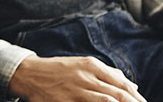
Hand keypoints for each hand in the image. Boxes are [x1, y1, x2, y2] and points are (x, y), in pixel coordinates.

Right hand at [8, 55, 144, 101]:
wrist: (27, 73)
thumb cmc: (57, 69)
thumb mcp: (81, 64)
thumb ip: (106, 72)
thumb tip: (131, 84)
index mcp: (90, 65)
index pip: (121, 83)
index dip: (135, 96)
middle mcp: (84, 76)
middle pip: (117, 94)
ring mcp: (75, 91)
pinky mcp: (65, 101)